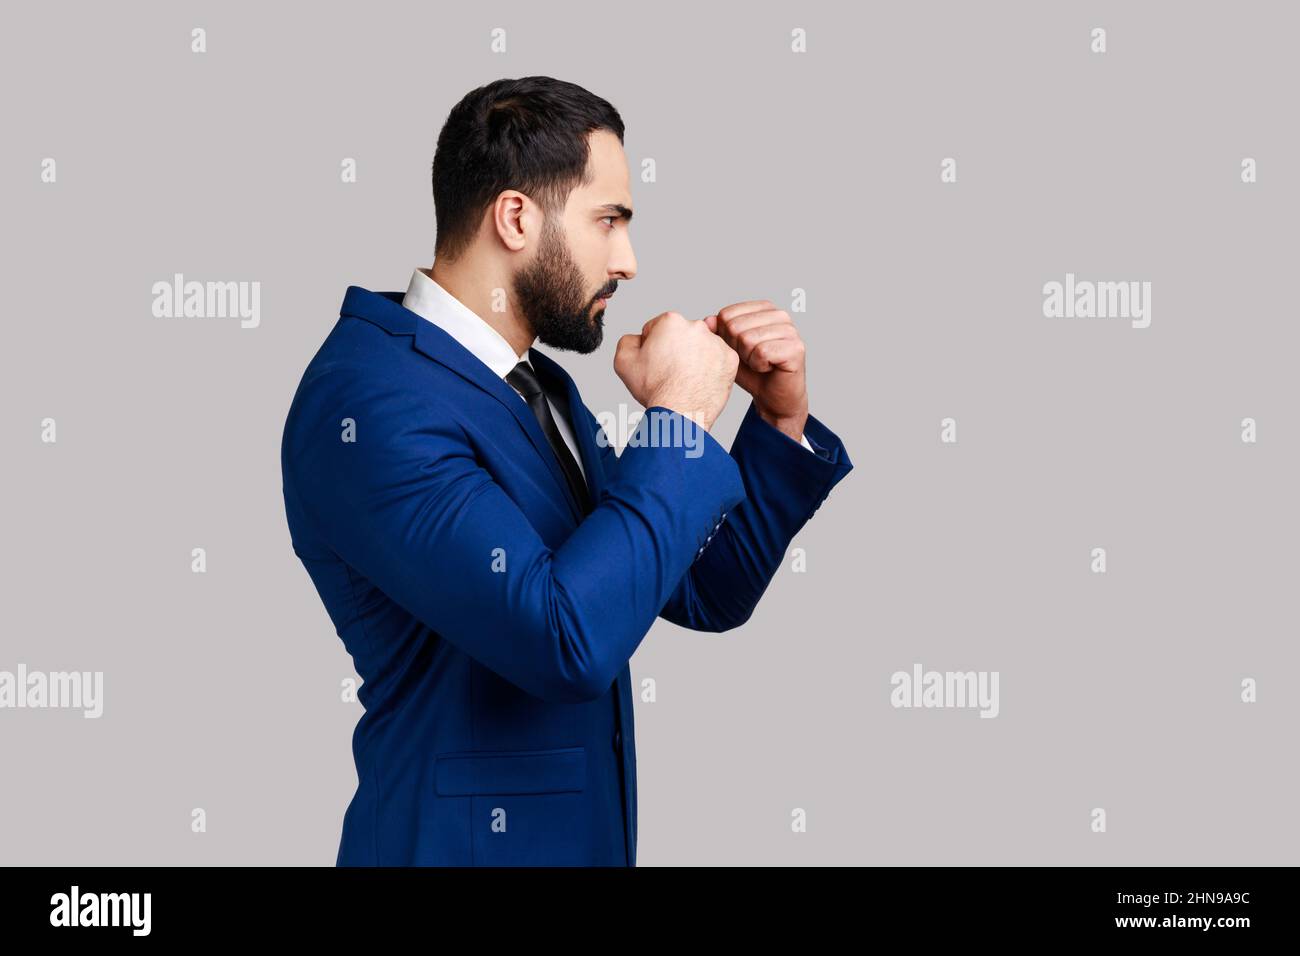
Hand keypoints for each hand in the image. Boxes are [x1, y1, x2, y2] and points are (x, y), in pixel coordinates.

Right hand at [614, 311, 737, 430]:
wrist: (681, 412)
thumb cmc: (656, 389)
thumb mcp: (623, 360)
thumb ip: (628, 340)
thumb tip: (638, 339)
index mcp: (671, 321)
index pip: (658, 328)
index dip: (652, 346)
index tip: (655, 361)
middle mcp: (696, 326)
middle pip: (681, 335)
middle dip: (675, 349)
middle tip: (670, 371)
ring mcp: (716, 342)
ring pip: (701, 346)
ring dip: (694, 357)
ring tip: (685, 378)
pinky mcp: (730, 359)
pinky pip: (718, 360)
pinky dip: (710, 368)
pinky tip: (699, 380)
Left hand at [704, 300, 807, 441]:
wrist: (773, 397)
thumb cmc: (752, 372)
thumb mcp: (728, 349)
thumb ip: (717, 332)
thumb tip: (708, 320)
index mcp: (763, 308)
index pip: (726, 315)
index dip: (725, 338)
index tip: (740, 350)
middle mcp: (779, 314)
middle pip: (735, 326)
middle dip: (736, 349)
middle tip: (751, 359)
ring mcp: (790, 330)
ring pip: (747, 339)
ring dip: (748, 359)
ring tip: (760, 363)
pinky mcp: (796, 348)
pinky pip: (761, 353)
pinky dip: (759, 366)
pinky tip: (769, 368)